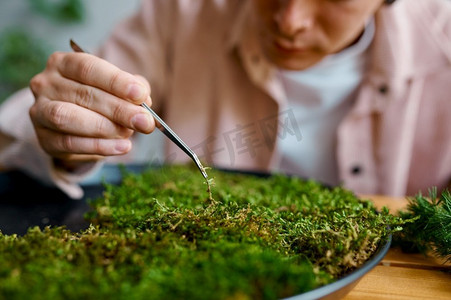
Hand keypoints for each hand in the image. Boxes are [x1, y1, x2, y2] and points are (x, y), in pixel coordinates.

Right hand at [29, 51, 155, 168]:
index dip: (116, 82)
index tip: (140, 95)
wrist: (75, 126)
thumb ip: (134, 90)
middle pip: (83, 94)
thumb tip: (144, 100)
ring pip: (68, 117)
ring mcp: (40, 111)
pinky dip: (98, 147)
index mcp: (63, 63)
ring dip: (104, 127)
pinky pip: (69, 143)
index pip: (88, 68)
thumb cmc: (99, 99)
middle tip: (144, 121)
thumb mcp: (118, 88)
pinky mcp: (43, 138)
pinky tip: (121, 147)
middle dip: (119, 109)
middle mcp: (46, 83)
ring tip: (128, 133)